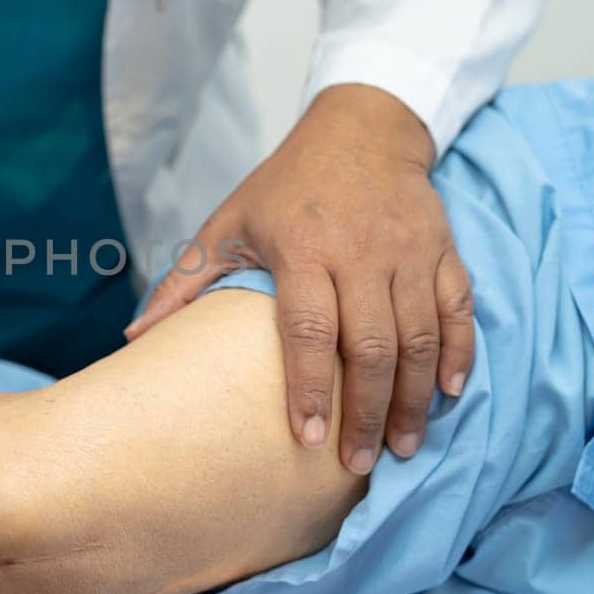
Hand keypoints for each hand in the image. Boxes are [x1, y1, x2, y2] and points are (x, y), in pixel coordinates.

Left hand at [126, 84, 473, 473]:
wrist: (362, 128)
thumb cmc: (285, 185)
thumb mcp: (229, 223)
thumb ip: (185, 283)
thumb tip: (135, 339)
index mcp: (303, 247)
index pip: (308, 328)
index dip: (310, 387)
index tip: (308, 439)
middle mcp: (361, 251)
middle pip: (371, 345)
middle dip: (368, 413)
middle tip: (360, 465)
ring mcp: (409, 251)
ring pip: (421, 336)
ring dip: (415, 399)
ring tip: (403, 448)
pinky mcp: (443, 249)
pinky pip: (459, 310)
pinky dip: (459, 355)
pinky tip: (449, 396)